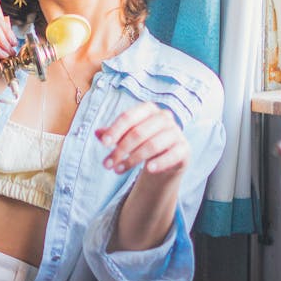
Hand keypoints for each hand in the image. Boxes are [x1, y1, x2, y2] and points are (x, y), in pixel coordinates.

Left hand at [100, 103, 189, 251]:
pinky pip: (171, 155)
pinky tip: (148, 170)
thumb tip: (97, 133)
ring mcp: (176, 132)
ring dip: (132, 159)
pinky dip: (159, 162)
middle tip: (107, 165)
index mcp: (148, 109)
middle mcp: (164, 117)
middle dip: (120, 150)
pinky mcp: (184, 148)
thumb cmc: (143, 142)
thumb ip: (112, 134)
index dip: (115, 130)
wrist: (167, 158)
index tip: (103, 144)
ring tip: (118, 170)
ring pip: (152, 145)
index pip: (129, 117)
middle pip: (138, 133)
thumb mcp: (126, 137)